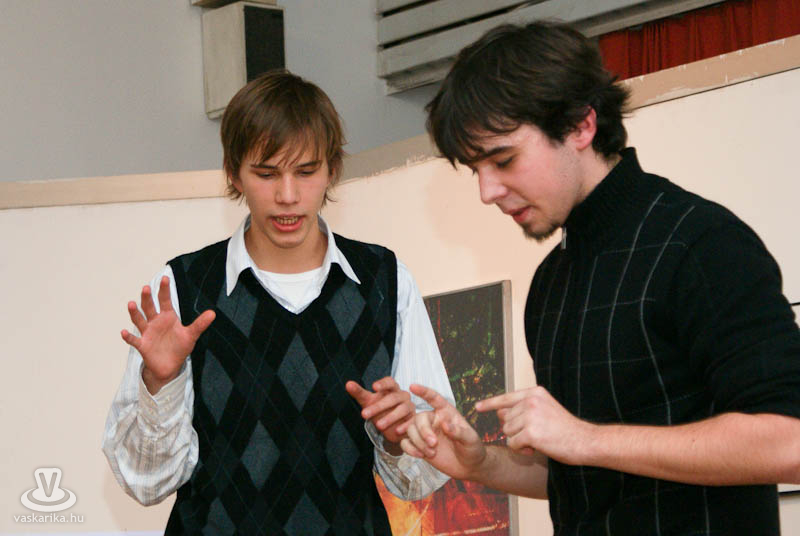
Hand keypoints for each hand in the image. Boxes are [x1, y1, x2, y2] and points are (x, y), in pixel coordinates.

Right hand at [121, 276, 214, 394]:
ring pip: (139, 320)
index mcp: (167, 317)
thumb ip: (200, 324)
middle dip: (147, 298)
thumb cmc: (179, 347)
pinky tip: (124, 332)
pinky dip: (128, 337)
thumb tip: (212, 313)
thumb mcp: (191, 335)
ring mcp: (147, 333)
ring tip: (131, 304)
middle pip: (150, 307)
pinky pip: (134, 340)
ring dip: (135, 313)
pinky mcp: (142, 345)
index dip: (164, 290)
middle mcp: (155, 322)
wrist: (170, 366)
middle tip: (146, 288)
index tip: (165, 278)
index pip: (165, 300)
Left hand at [346, 377, 414, 450]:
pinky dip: (405, 426)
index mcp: (392, 389)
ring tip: (378, 425)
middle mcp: (403, 396)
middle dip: (378, 406)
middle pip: (393, 398)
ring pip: (402, 409)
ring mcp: (410, 407)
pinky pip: (412, 421)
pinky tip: (396, 431)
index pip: (390, 382)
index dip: (383, 384)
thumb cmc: (380, 411)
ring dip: (391, 417)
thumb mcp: (368, 402)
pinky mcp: (414, 419)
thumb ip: (359, 392)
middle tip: (364, 414)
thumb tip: (348, 384)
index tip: (373, 387)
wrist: (392, 428)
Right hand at [396, 384, 486, 480]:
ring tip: (431, 453)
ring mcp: (425, 433)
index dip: (423, 392)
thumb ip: (458, 431)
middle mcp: (434, 420)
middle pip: (419, 418)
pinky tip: (420, 455)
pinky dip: (410, 449)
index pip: (434, 398)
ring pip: (410, 430)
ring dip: (418, 442)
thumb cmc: (472, 448)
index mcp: (447, 412)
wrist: (469, 466)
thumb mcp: (471, 439)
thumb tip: (445, 425)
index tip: (413, 386)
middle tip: (433, 444)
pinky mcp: (419, 446)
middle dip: (423, 431)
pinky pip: (405, 443)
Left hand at [477, 385, 594, 465]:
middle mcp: (531, 401)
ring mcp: (531, 416)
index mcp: (535, 393)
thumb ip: (523, 409)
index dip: (490, 403)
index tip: (477, 407)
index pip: (506, 397)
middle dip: (515, 431)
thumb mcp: (545, 410)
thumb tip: (499, 414)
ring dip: (519, 441)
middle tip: (535, 436)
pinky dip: (522, 450)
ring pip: (507, 432)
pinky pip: (513, 444)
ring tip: (538, 441)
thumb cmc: (566, 429)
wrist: (586, 441)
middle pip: (505, 420)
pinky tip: (536, 448)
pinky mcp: (531, 432)